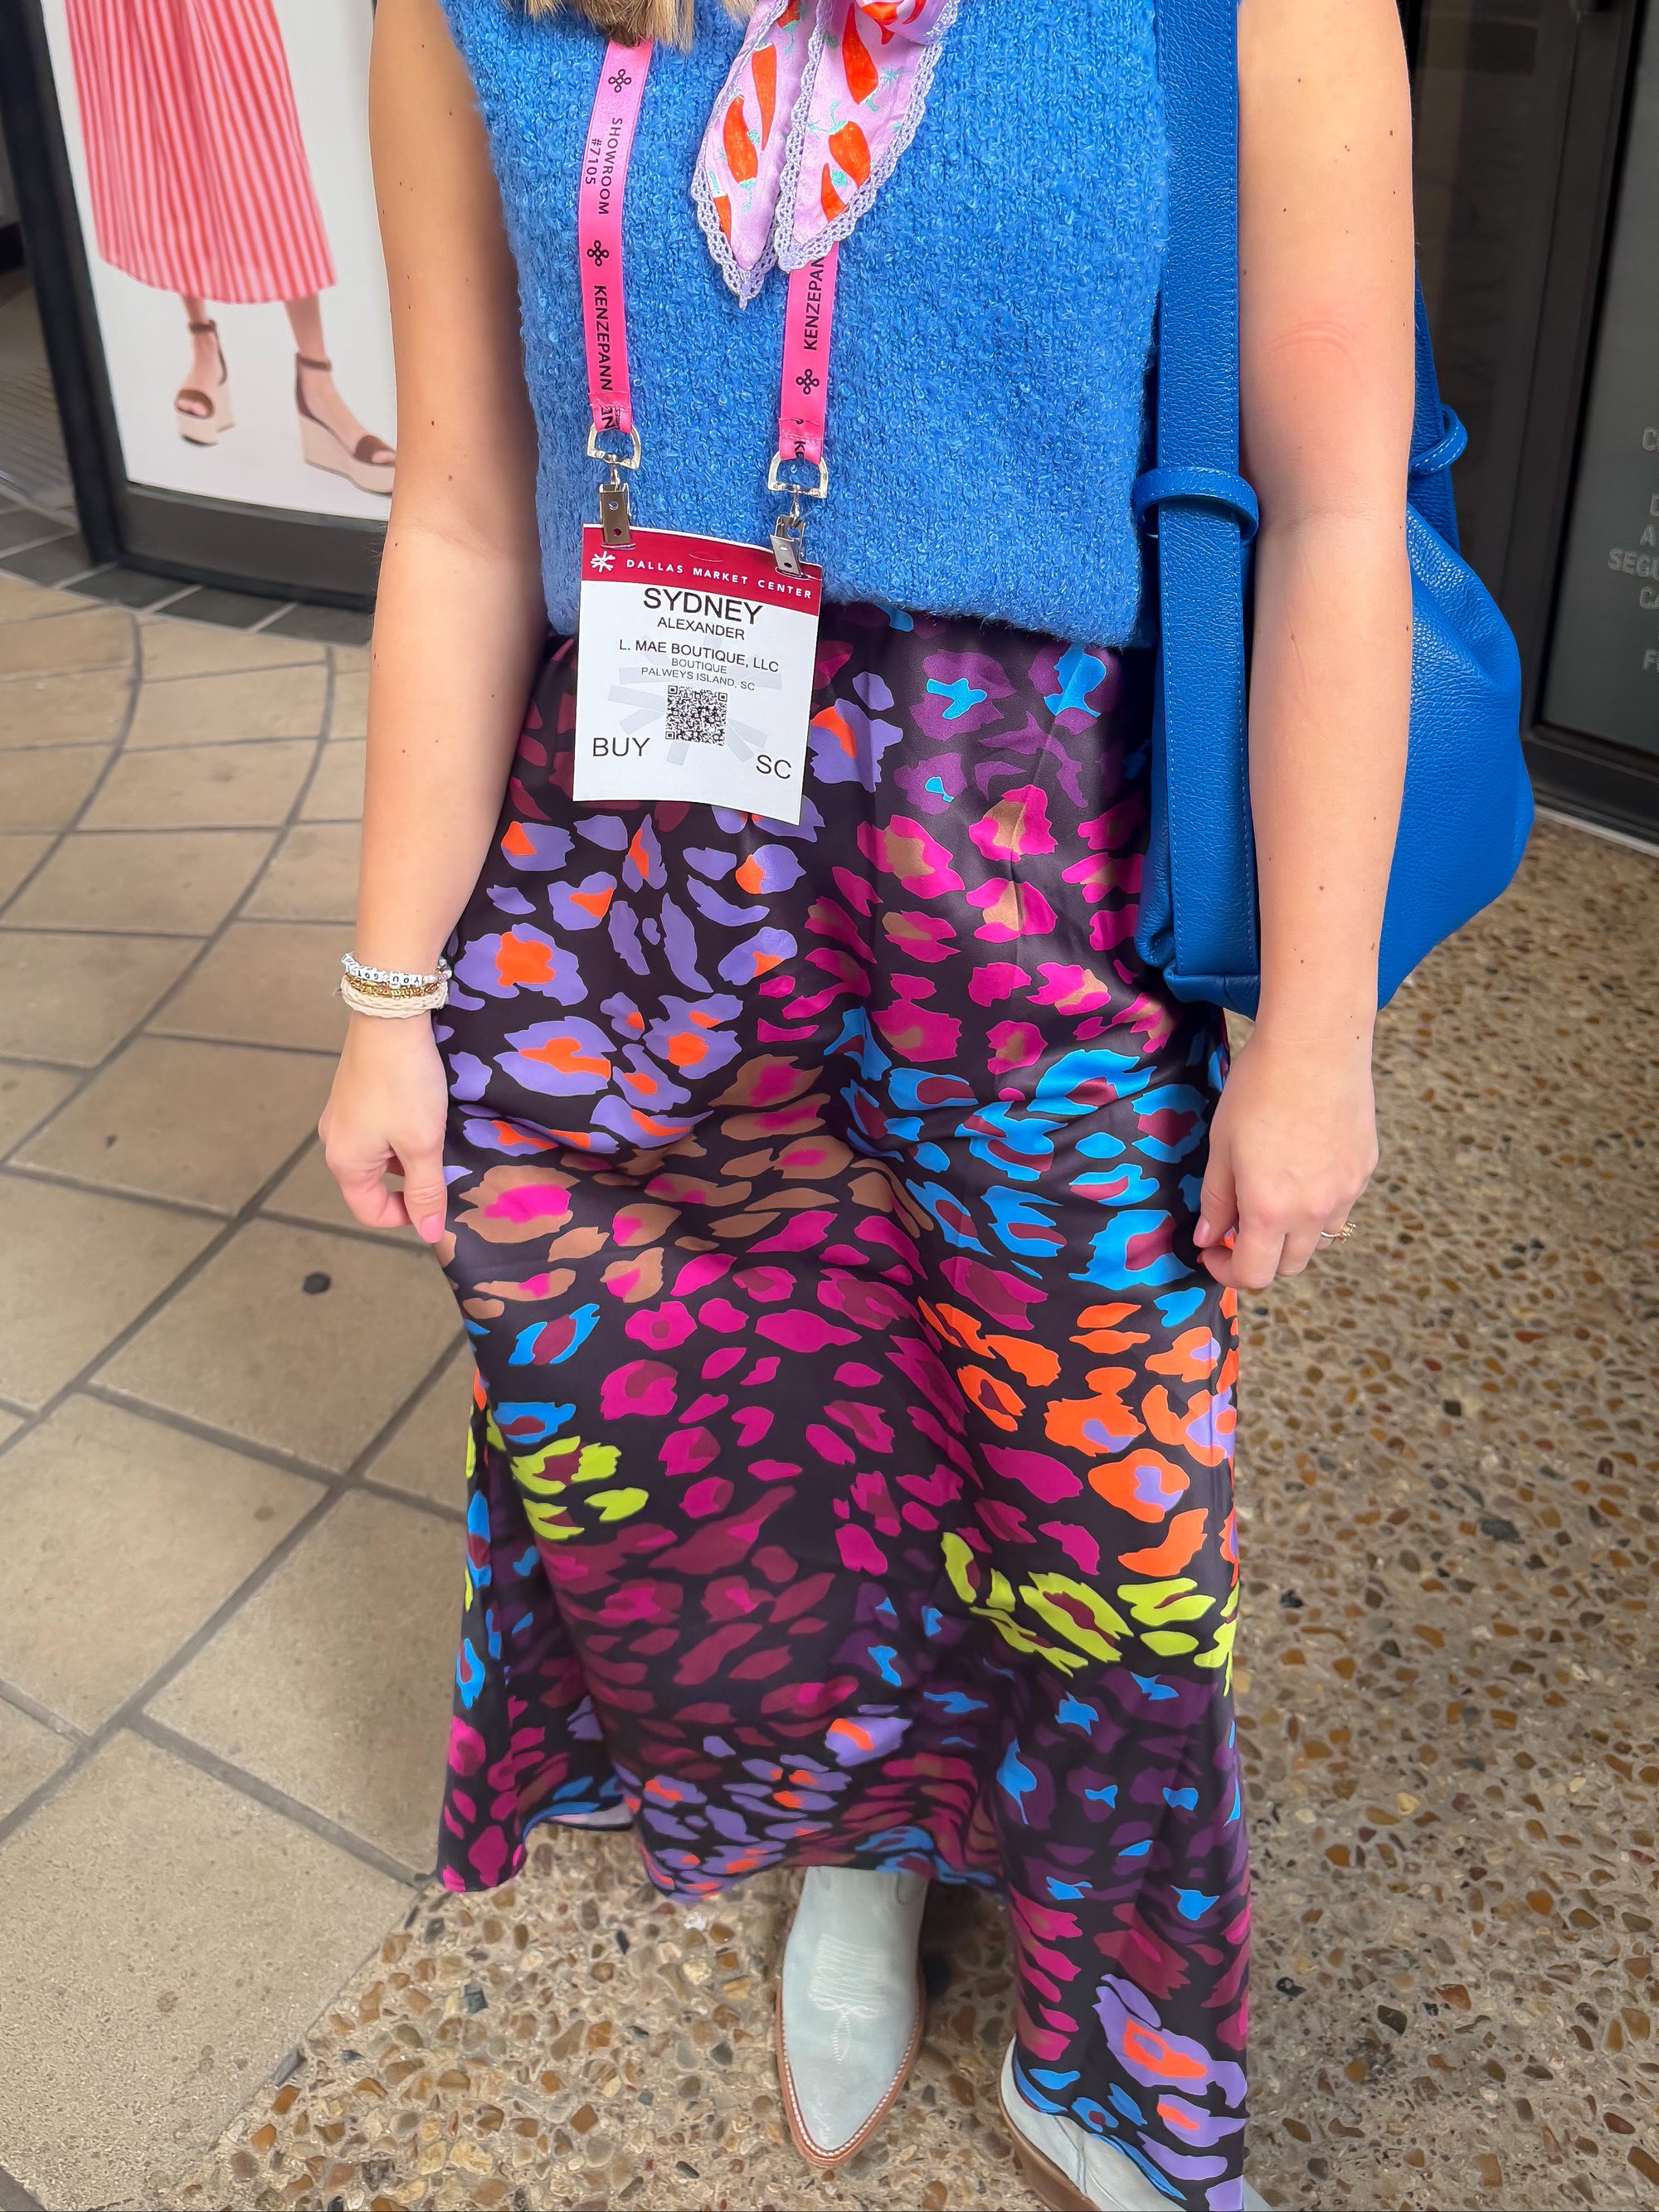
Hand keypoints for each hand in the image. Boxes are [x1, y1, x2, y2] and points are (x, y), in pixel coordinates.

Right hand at [319, 1012, 451, 1242]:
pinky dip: (399, 1132)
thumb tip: (428, 1233)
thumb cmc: (404, 1084)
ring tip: (436, 1136)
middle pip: (372, 1184)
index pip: (370, 1212)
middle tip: (442, 1165)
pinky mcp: (351, 1095)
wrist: (389, 1018)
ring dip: (406, 1155)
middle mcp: (334, 1142)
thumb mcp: (422, 1143)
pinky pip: (375, 1130)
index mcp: (346, 1163)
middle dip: (408, 1183)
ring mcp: (341, 1117)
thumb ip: (425, 1190)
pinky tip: (422, 1113)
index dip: (405, 1216)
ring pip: (376, 1155)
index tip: (436, 1200)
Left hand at [1193, 1022, 1377, 1288]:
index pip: (1254, 1275)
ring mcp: (1346, 1192)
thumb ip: (1216, 1200)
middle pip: (1289, 1266)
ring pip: (1319, 1239)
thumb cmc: (1259, 1090)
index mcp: (1271, 1210)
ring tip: (1271, 1196)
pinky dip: (1318, 1205)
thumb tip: (1209, 1237)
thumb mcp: (1222, 1147)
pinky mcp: (1364, 1169)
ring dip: (1292, 1235)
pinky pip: (1340, 1206)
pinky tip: (1302, 1168)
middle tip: (1237, 1226)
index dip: (1227, 1272)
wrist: (1315, 1045)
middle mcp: (1314, 1211)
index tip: (1212, 1251)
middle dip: (1259, 1257)